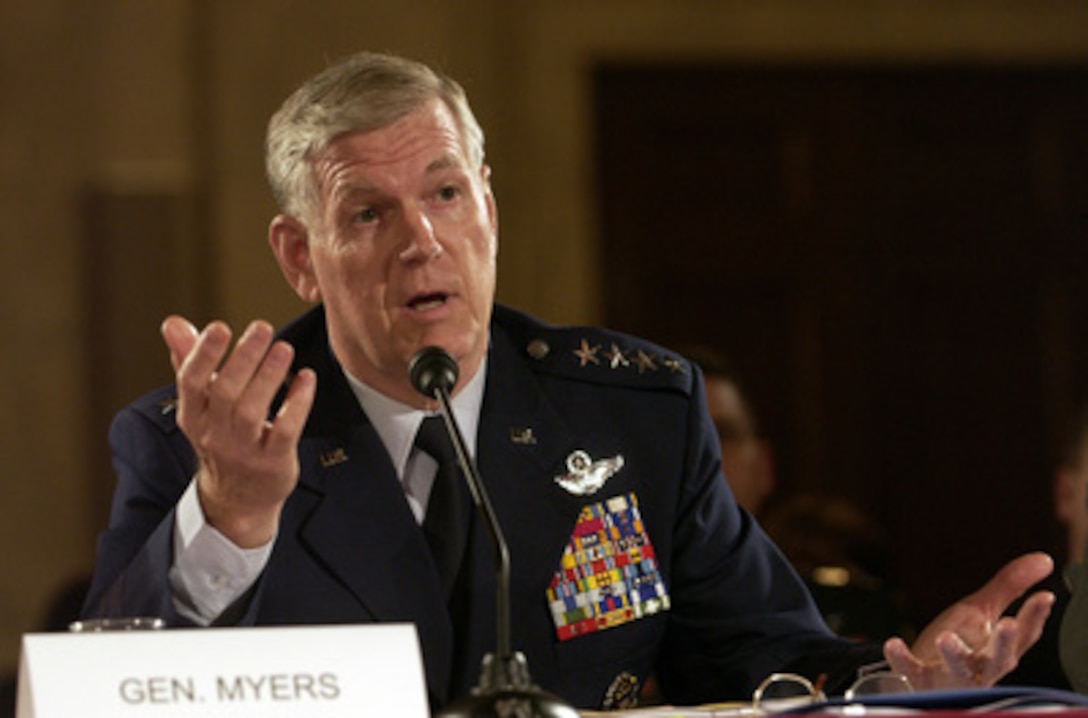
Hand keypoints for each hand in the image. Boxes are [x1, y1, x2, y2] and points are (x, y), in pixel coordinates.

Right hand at [162, 316, 315, 547]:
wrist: (238, 499)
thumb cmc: (222, 439)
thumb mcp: (201, 405)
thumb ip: (189, 361)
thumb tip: (173, 323)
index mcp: (193, 416)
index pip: (191, 382)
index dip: (203, 354)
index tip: (219, 327)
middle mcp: (214, 434)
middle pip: (225, 392)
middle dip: (243, 358)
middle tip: (262, 328)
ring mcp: (243, 451)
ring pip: (252, 410)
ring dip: (269, 376)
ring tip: (284, 349)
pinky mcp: (272, 462)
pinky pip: (285, 430)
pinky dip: (297, 403)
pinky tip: (306, 379)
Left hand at [882, 552, 1053, 689]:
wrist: (923, 677)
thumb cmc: (959, 645)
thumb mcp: (982, 612)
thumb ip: (1009, 587)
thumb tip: (1044, 559)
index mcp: (998, 650)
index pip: (1023, 636)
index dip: (1034, 617)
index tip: (1044, 597)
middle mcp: (980, 667)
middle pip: (997, 659)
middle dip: (1002, 643)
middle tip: (1007, 624)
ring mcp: (950, 676)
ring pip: (958, 668)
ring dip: (954, 654)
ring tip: (946, 637)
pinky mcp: (920, 680)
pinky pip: (911, 671)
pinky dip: (903, 659)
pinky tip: (893, 644)